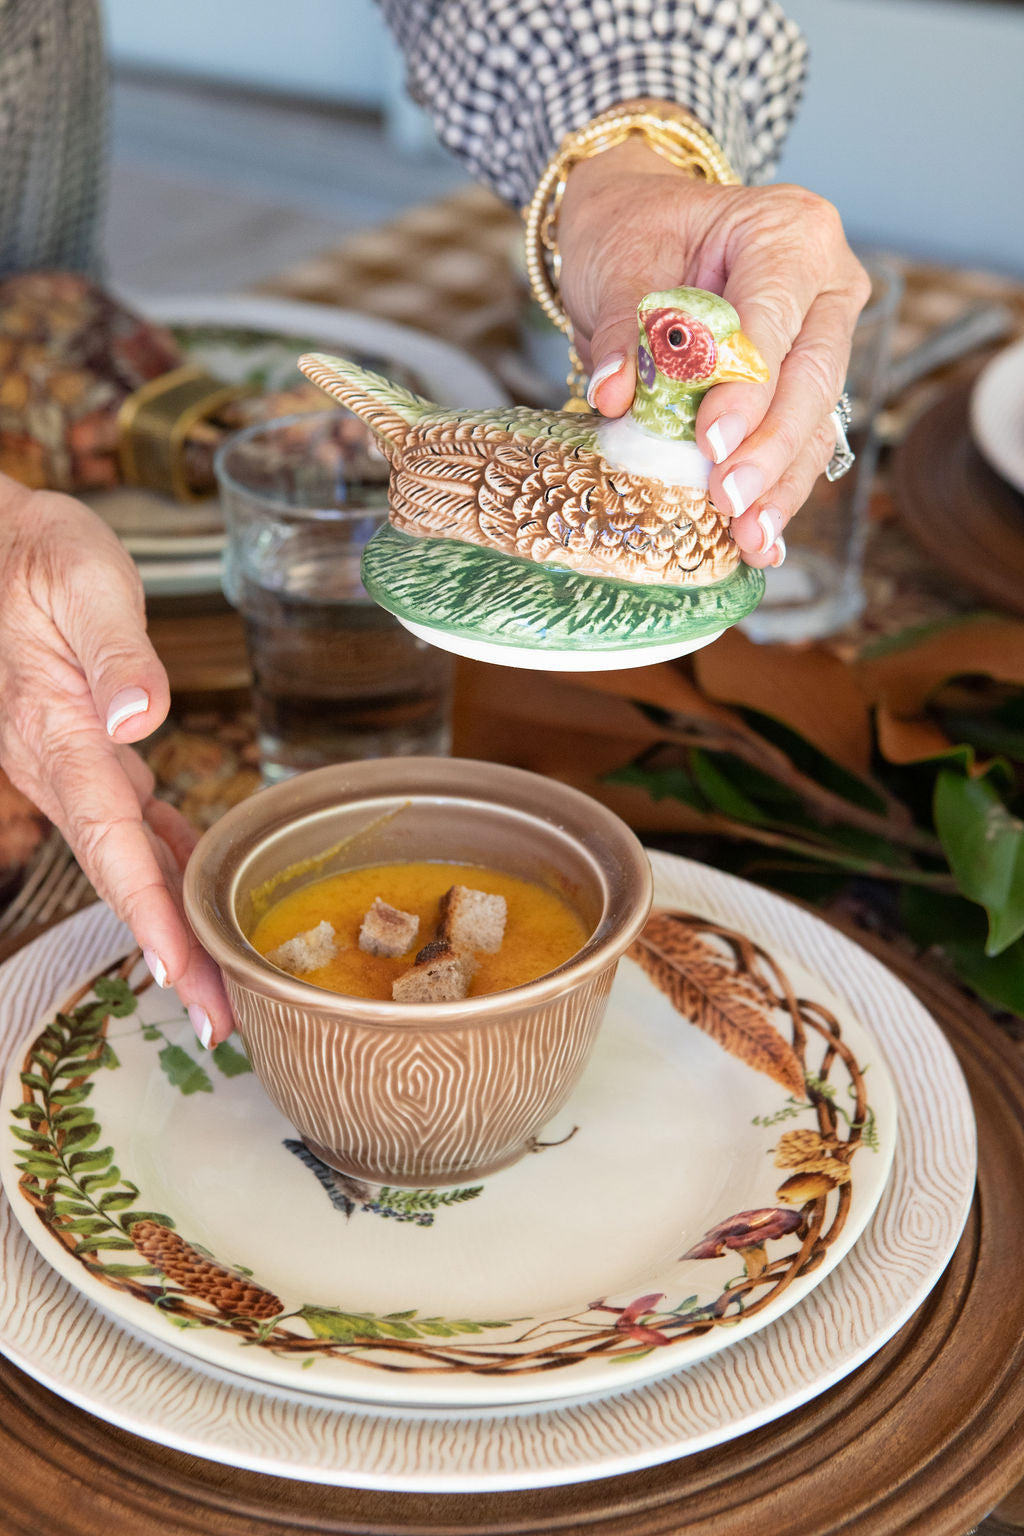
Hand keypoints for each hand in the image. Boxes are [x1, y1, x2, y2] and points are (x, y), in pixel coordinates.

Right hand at [0, 476, 233, 1043]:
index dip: (147, 916)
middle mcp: (58, 762)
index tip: (184, 978)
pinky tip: (195, 884)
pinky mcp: (87, 745)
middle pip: (120, 873)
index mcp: (57, 733)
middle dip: (168, 949)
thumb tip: (142, 717)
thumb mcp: (81, 584)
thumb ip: (115, 652)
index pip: (110, 843)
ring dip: (170, 917)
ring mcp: (70, 761)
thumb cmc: (36, 554)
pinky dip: (164, 860)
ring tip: (217, 980)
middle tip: (219, 1018)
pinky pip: (129, 819)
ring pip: (126, 856)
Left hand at [557, 133, 871, 566]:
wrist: (638, 225)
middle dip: (770, 448)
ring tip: (750, 539)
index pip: (775, 317)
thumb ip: (622, 327)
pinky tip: (761, 539)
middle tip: (728, 499)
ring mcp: (823, 338)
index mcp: (790, 232)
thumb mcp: (619, 260)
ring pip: (816, 421)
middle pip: (812, 377)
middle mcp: (824, 285)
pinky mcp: (803, 386)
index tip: (712, 442)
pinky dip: (777, 492)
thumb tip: (613, 393)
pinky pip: (800, 444)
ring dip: (782, 486)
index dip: (748, 385)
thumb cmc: (633, 229)